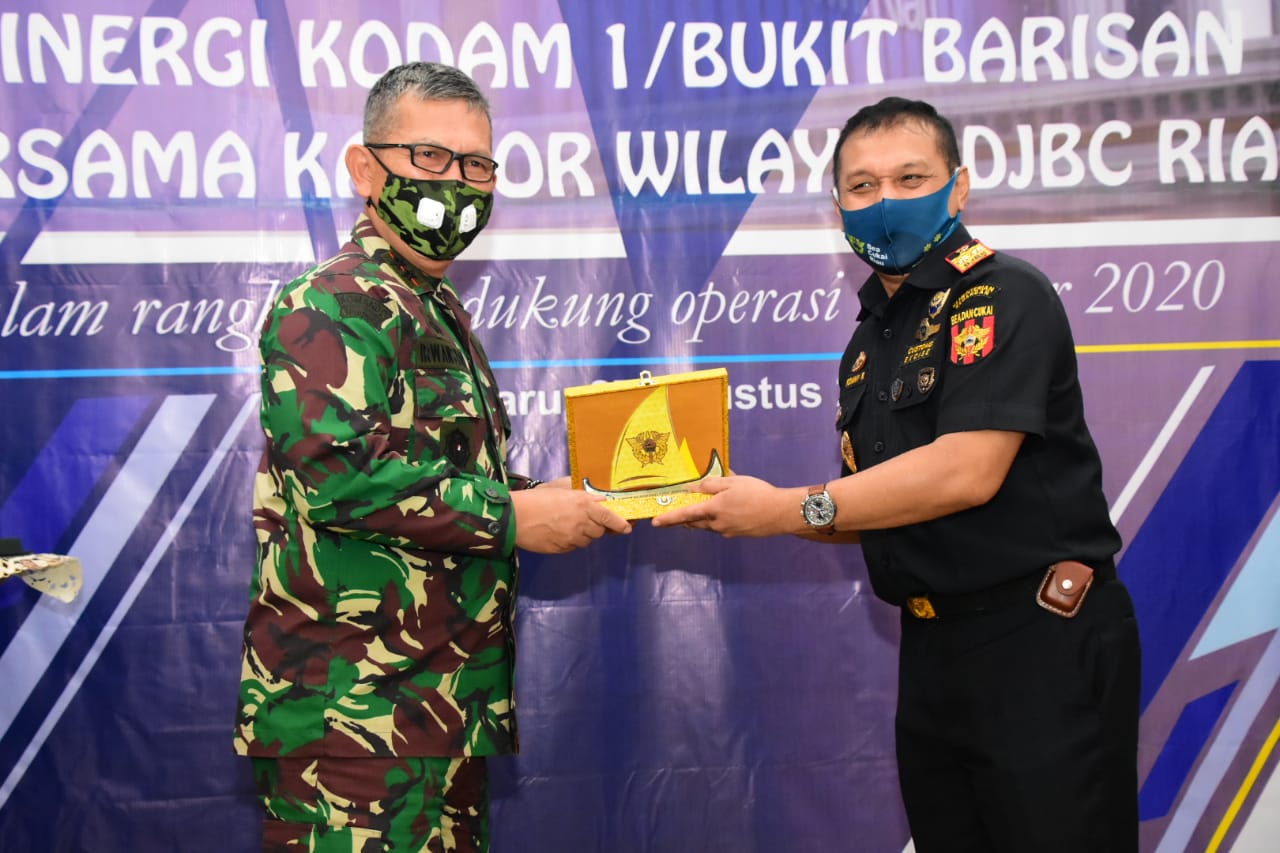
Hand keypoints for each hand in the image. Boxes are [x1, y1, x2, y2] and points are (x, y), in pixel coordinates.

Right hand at [511, 485, 631, 553]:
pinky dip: (570, 541)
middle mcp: (581, 523)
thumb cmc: (537, 498)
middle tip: (584, 520)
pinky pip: (572, 547)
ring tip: (566, 525)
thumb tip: (597, 499)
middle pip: (599, 531)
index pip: (610, 516)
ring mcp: (572, 538)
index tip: (627, 528)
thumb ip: (581, 495)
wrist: (515, 516)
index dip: (620, 523)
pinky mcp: (562, 549)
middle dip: (596, 527)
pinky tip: (557, 533)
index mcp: (583, 504)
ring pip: (586, 541)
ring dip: (582, 535)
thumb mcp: (561, 490)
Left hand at [649, 475, 797, 537]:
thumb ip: (711, 484)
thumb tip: (692, 488)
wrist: (780, 513)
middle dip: (681, 521)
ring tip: (696, 511)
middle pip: (694, 523)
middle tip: (670, 517)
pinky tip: (721, 513)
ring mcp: (727, 532)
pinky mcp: (736, 535)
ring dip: (698, 521)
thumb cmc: (757, 493)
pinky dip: (713, 522)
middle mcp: (717, 524)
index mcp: (714, 509)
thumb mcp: (733, 482)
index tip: (655, 522)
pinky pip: (719, 528)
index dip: (669, 518)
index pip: (685, 514)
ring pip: (706, 526)